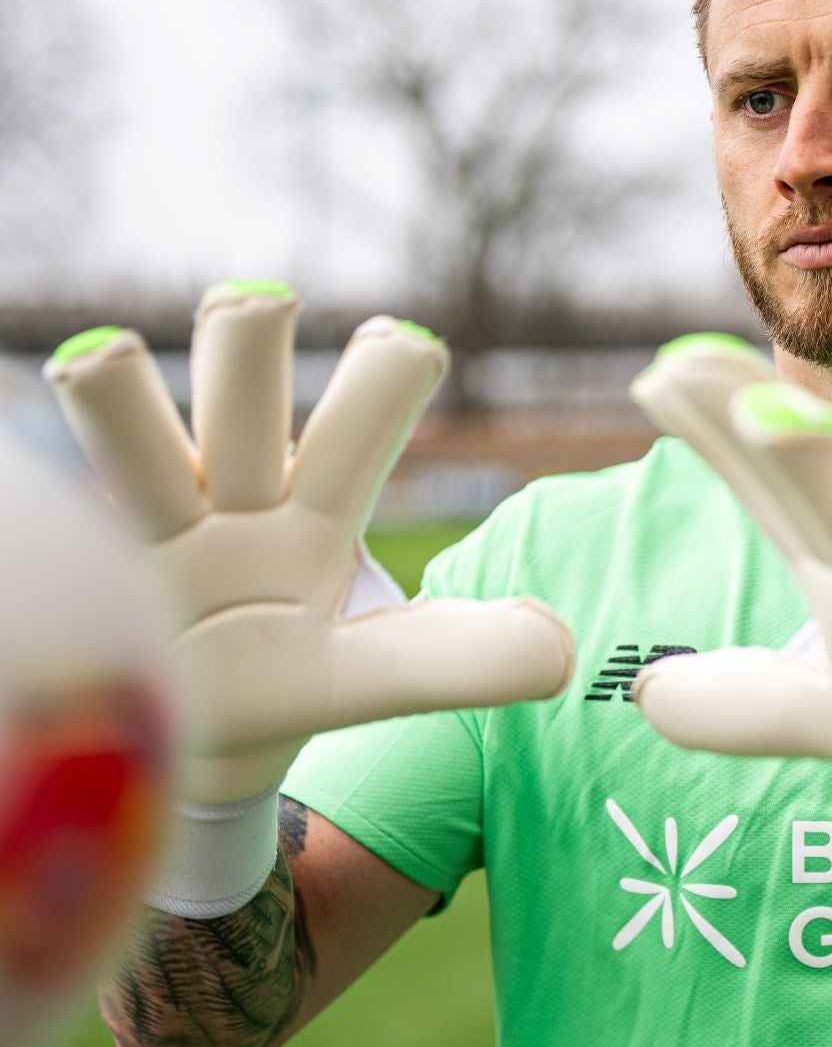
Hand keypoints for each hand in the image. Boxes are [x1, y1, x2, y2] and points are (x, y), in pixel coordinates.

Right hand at [48, 282, 573, 804]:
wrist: (180, 740)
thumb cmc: (283, 681)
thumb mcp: (376, 675)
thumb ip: (463, 661)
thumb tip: (563, 651)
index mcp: (313, 504)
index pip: (360, 418)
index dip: (384, 380)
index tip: (405, 349)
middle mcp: (225, 488)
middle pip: (239, 387)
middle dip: (247, 337)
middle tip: (261, 306)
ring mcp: (142, 524)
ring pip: (125, 432)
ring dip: (114, 394)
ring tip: (101, 361)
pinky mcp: (83, 567)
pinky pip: (53, 505)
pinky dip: (42, 495)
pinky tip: (35, 492)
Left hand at [628, 335, 831, 979]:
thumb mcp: (813, 713)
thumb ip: (735, 702)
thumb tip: (643, 697)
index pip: (767, 489)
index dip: (714, 434)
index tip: (656, 373)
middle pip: (809, 476)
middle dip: (750, 415)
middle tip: (685, 363)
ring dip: (827, 461)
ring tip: (765, 413)